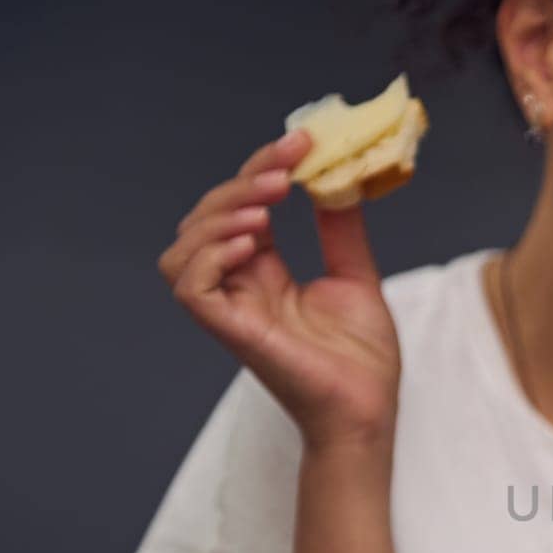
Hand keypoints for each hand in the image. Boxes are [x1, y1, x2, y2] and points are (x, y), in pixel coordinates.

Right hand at [157, 130, 401, 451]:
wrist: (369, 410)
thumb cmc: (363, 359)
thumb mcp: (355, 277)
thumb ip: (339, 230)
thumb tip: (336, 177)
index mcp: (266, 272)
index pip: (244, 207)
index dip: (263, 170)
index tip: (300, 142)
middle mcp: (241, 287)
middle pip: (209, 219)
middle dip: (242, 183)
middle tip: (286, 168)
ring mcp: (232, 310)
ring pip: (184, 250)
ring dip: (218, 216)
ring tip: (265, 206)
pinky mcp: (231, 332)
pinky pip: (191, 288)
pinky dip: (209, 256)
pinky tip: (249, 242)